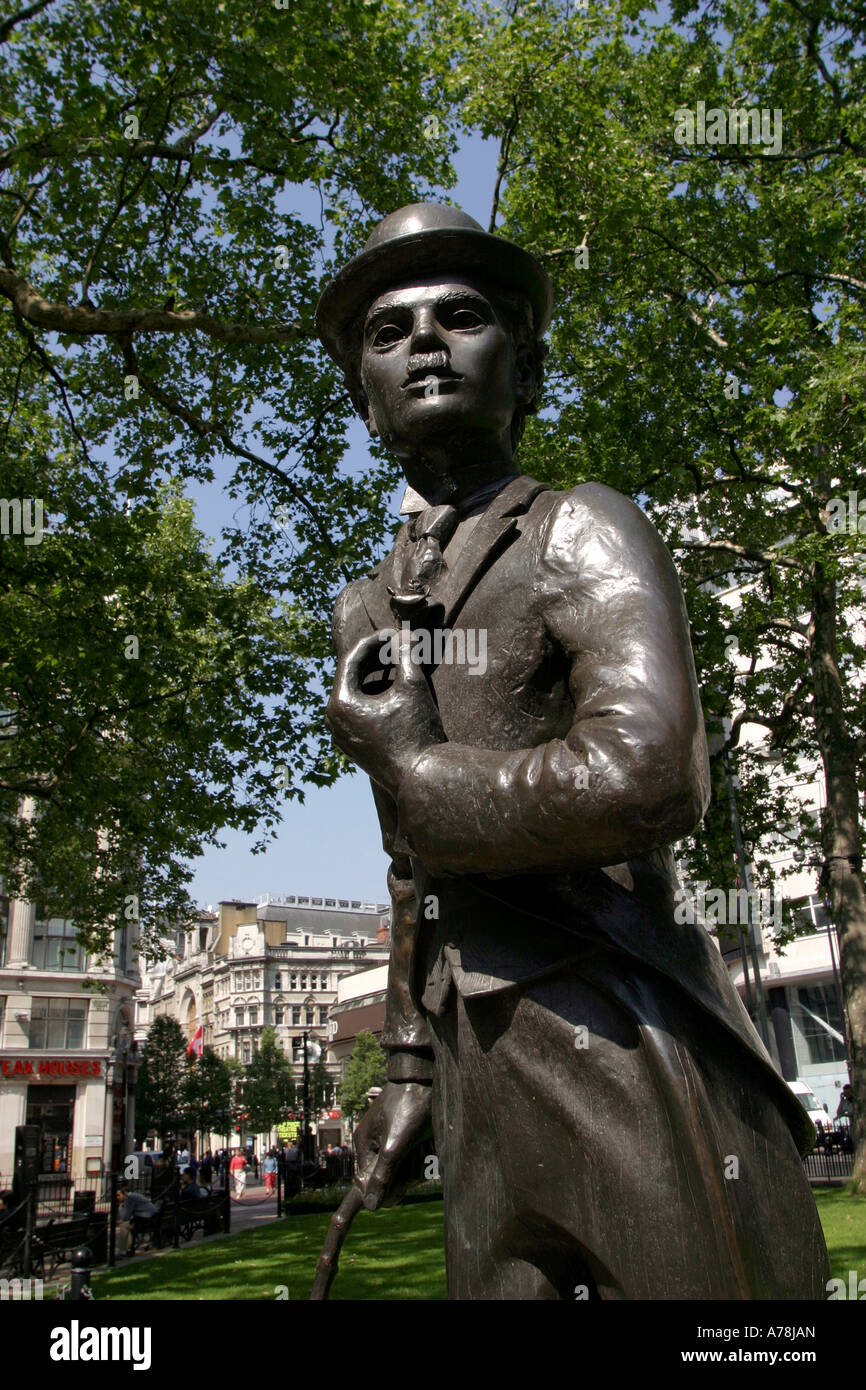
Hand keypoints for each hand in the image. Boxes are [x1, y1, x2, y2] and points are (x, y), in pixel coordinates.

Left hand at [326, 628, 445, 798]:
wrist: (422, 779)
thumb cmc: (416, 733)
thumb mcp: (413, 687)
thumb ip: (406, 655)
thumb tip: (404, 634)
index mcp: (340, 703)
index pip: (351, 660)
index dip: (374, 642)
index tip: (393, 633)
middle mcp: (334, 720)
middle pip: (351, 676)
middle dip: (375, 658)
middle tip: (397, 644)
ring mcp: (341, 734)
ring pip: (355, 693)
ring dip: (376, 676)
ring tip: (400, 664)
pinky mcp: (352, 744)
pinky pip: (358, 711)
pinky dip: (375, 696)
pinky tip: (397, 689)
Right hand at [353, 1081, 432, 1210]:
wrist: (425, 1075)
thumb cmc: (410, 1107)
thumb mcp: (396, 1145)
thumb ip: (383, 1176)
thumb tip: (370, 1207)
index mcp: (365, 1148)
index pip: (363, 1189)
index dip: (378, 1196)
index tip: (371, 1204)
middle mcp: (374, 1148)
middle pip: (388, 1184)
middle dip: (406, 1176)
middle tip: (417, 1154)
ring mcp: (390, 1144)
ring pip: (405, 1175)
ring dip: (419, 1165)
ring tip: (426, 1143)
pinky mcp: (405, 1140)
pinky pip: (415, 1163)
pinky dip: (426, 1158)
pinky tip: (431, 1144)